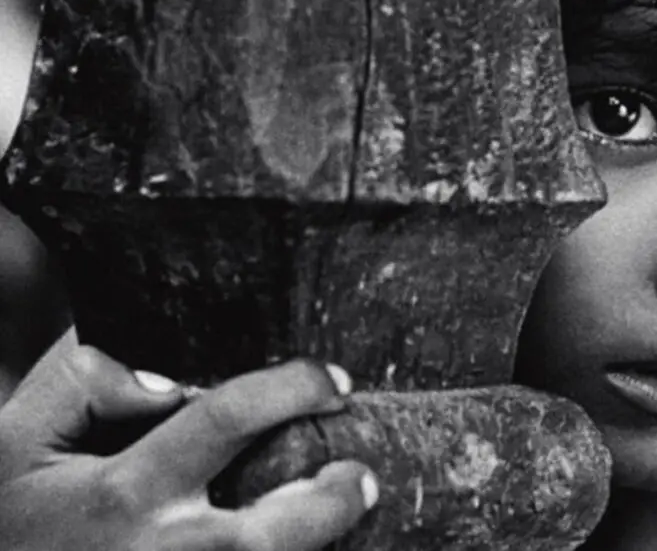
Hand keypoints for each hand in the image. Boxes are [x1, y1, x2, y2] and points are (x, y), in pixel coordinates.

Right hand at [0, 328, 378, 549]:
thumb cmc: (3, 517)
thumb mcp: (16, 436)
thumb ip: (89, 387)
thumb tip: (171, 387)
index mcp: (123, 495)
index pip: (230, 419)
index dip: (293, 388)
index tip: (333, 379)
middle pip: (276, 534)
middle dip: (334, 504)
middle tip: (364, 476)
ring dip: (311, 550)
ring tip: (343, 520)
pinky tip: (292, 546)